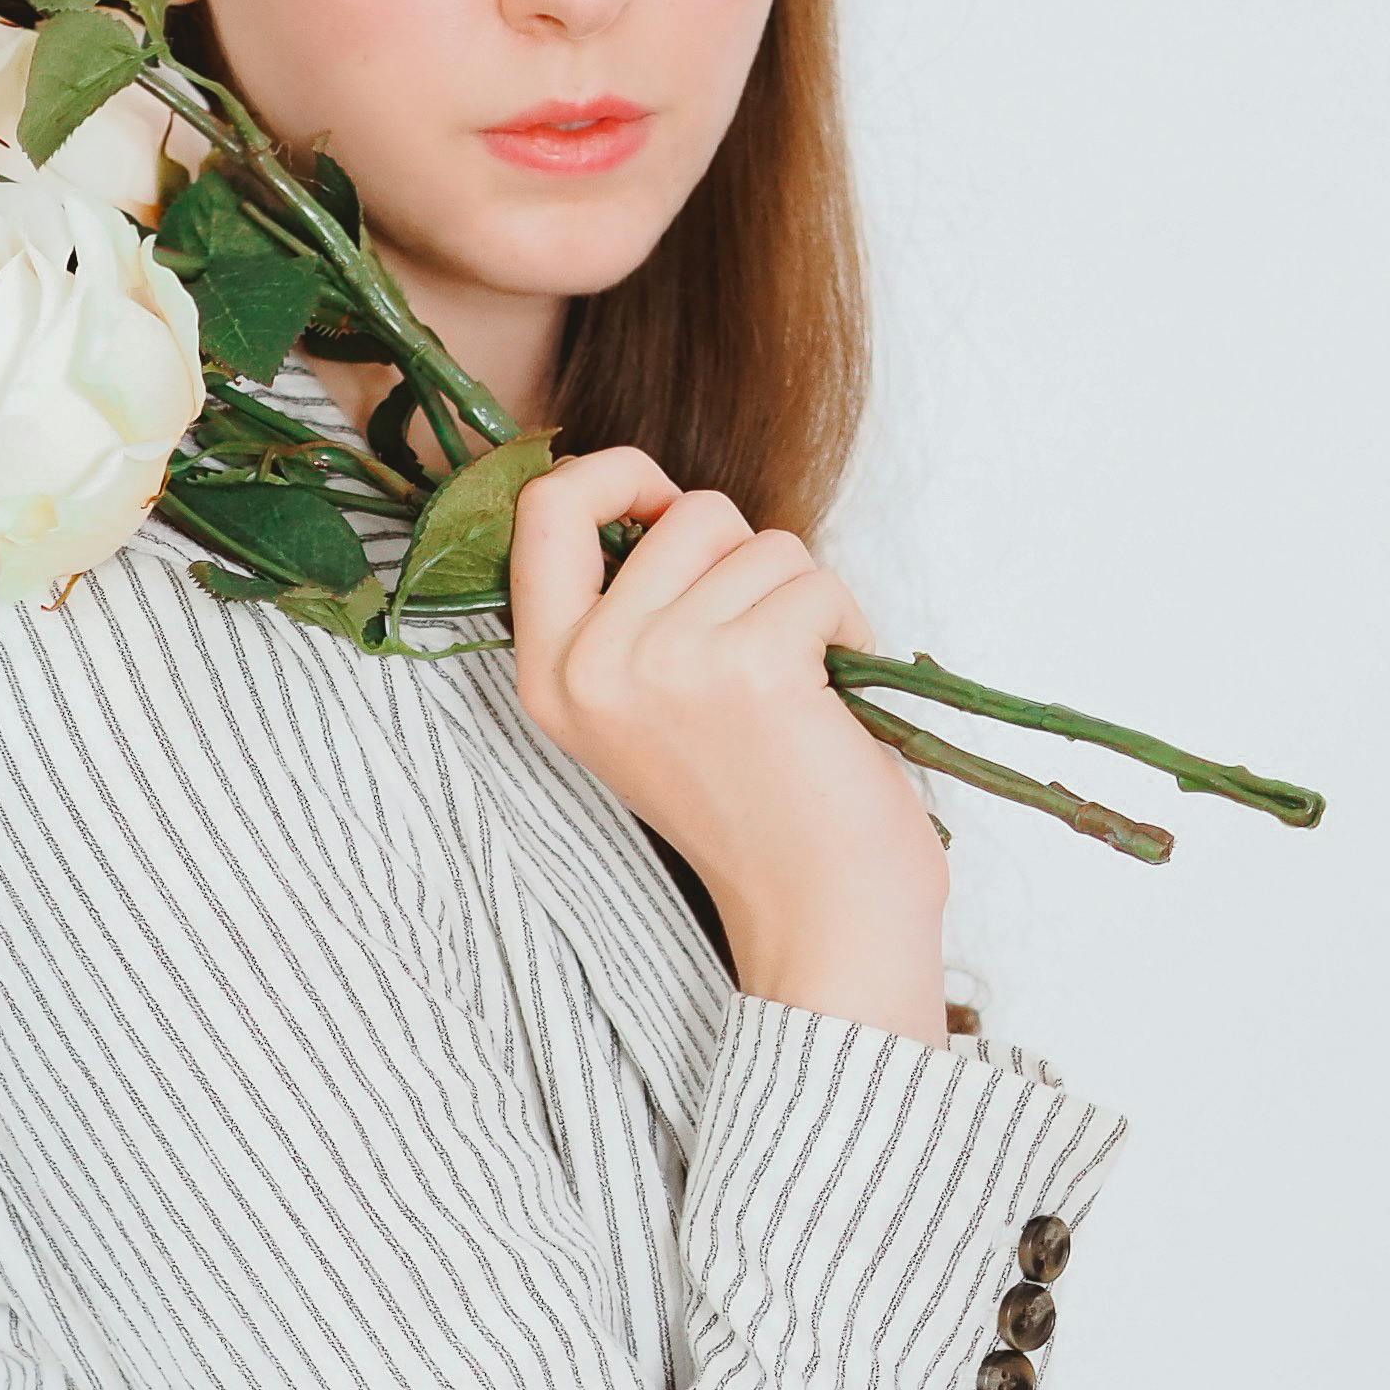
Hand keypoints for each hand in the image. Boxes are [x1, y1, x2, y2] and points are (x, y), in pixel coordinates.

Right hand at [506, 448, 954, 1043]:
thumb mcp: (646, 704)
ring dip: (802, 599)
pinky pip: (815, 579)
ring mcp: (663, 664)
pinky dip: (845, 625)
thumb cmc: (756, 805)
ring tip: (798, 686)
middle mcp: (589, 669)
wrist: (821, 914)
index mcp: (550, 677)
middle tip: (761, 652)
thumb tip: (652, 496)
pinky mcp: (748, 665)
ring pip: (760, 541)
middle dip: (747, 560)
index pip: (544, 510)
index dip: (615, 475)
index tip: (666, 507)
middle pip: (684, 513)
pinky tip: (829, 697)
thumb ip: (627, 608)